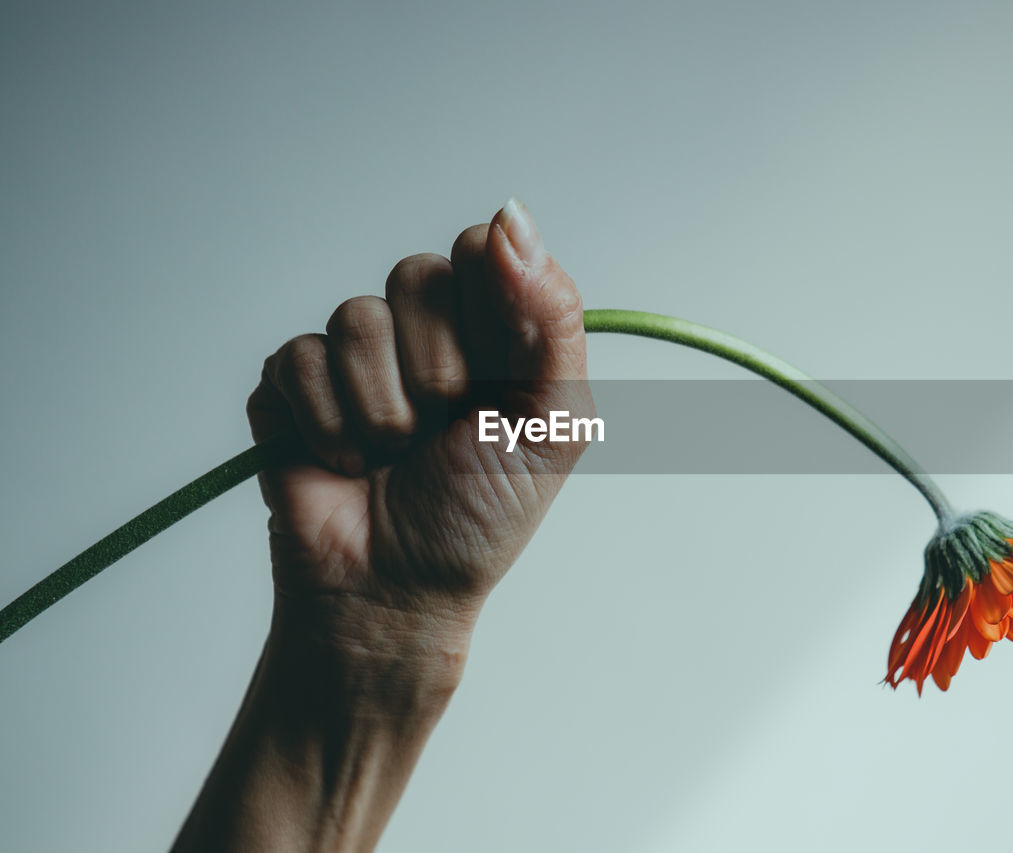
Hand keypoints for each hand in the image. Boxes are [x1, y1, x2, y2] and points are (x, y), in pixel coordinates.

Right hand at [246, 197, 592, 652]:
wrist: (396, 593)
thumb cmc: (479, 517)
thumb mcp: (552, 425)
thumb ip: (552, 318)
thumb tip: (512, 217)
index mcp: (493, 330)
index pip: (482, 249)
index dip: (486, 311)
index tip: (493, 379)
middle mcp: (425, 330)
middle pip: (416, 275)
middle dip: (436, 374)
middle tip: (442, 432)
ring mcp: (355, 354)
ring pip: (356, 318)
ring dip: (383, 411)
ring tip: (391, 456)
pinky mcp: (292, 382)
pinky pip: (298, 359)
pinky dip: (326, 427)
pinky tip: (342, 463)